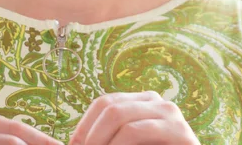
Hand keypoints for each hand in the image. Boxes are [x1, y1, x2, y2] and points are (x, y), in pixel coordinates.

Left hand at [67, 91, 200, 144]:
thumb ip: (103, 142)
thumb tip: (62, 143)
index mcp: (140, 102)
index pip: (103, 103)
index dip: (83, 127)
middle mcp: (155, 101)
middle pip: (108, 106)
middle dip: (89, 136)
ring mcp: (168, 112)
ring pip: (118, 115)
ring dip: (99, 142)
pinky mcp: (179, 130)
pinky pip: (135, 130)